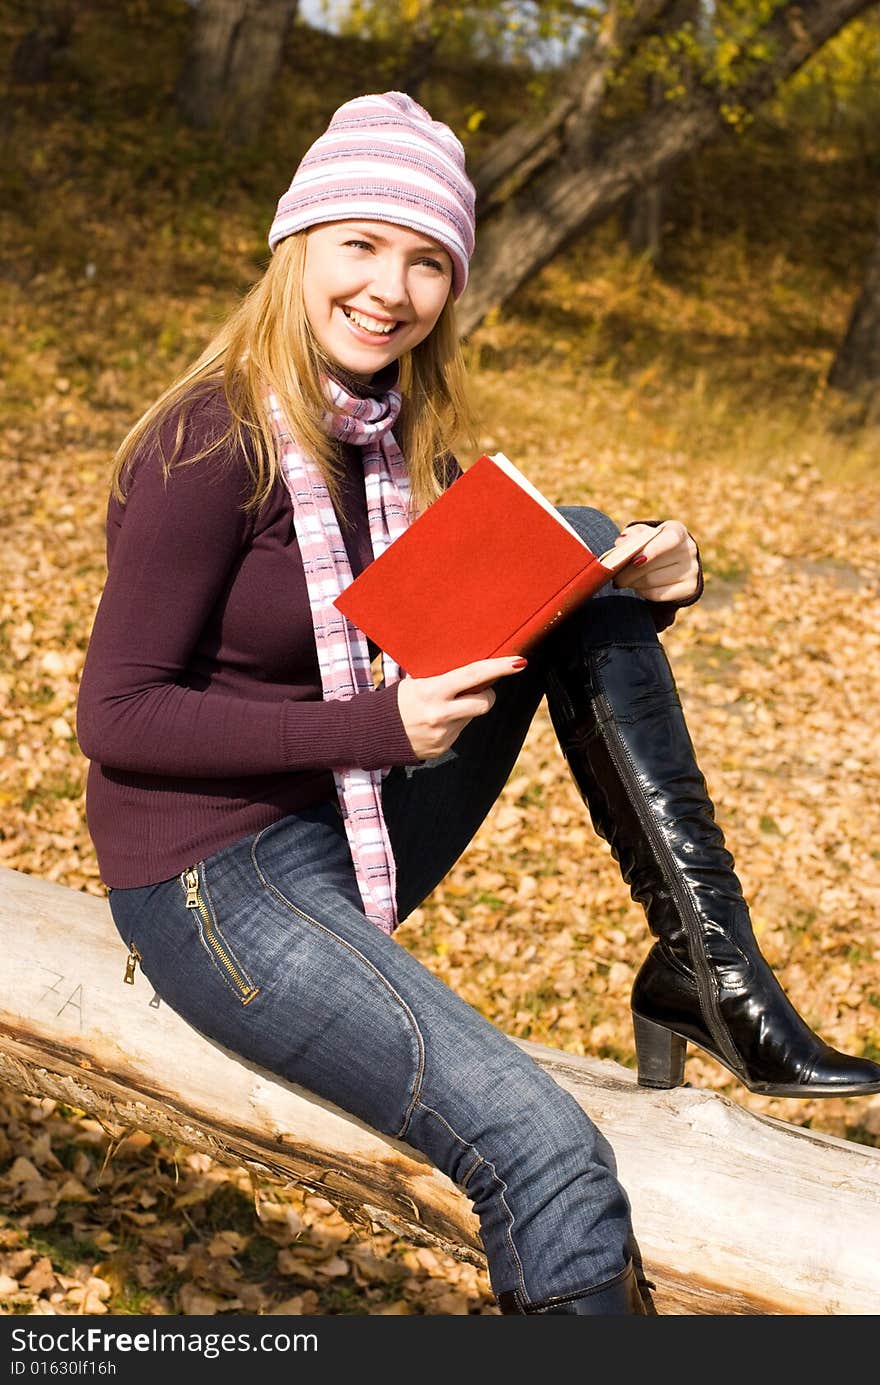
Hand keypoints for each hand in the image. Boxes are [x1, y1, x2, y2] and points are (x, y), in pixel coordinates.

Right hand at [396, 656, 527, 760]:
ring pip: (473, 716)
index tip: (520, 661)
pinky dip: (454, 723)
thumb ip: (445, 678)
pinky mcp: (442, 748)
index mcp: (431, 691)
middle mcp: (439, 715)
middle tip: (480, 688)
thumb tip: (479, 671)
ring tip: (444, 707)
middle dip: (488, 694)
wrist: (373, 733)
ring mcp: (442, 735)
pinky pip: (460, 731)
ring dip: (466, 709)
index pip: (473, 676)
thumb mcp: (416, 683)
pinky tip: (433, 722)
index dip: (499, 668)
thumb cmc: (398, 700)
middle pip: (485, 702)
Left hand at [611, 520, 699, 603]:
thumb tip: (621, 542)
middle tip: (615, 577)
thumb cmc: (652, 545)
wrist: (672, 563)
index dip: (651, 550)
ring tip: (625, 580)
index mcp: (677, 531)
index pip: (669, 540)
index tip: (632, 561)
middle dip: (628, 573)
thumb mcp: (644, 535)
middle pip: (653, 565)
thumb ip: (631, 536)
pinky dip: (643, 592)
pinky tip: (639, 586)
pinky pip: (657, 594)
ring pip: (652, 581)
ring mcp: (691, 571)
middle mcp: (689, 550)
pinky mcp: (689, 589)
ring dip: (633, 583)